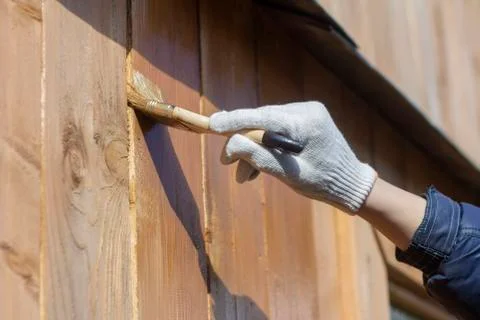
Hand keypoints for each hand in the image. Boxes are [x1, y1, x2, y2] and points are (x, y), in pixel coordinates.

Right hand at [209, 101, 376, 212]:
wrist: (350, 184)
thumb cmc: (323, 183)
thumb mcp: (289, 175)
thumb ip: (259, 158)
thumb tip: (230, 144)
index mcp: (307, 123)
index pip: (263, 117)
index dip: (235, 120)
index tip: (213, 124)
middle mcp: (307, 110)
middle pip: (262, 122)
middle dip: (243, 143)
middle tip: (227, 163)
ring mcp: (307, 113)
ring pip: (266, 127)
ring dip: (253, 149)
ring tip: (244, 176)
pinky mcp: (305, 119)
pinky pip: (276, 129)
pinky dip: (265, 147)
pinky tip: (256, 167)